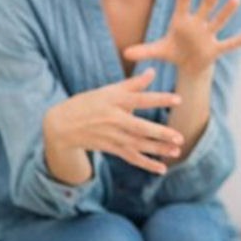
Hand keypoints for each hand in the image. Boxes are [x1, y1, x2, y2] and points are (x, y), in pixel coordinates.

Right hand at [43, 68, 184, 177]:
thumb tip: (153, 71)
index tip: (179, 99)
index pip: (140, 99)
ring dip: (157, 150)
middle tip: (180, 137)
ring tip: (177, 151)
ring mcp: (111, 136)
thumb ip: (133, 83)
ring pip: (137, 145)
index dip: (159, 99)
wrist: (61, 125)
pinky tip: (162, 169)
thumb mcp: (108, 90)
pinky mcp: (110, 148)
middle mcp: (113, 119)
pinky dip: (146, 164)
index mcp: (114, 100)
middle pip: (139, 127)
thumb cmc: (89, 102)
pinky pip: (131, 158)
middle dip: (160, 133)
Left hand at [123, 0, 240, 76]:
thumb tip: (125, 53)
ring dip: (228, 11)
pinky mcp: (216, 48)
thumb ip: (144, 50)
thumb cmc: (174, 52)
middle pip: (206, 6)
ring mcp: (208, 35)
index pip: (183, 3)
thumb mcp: (158, 51)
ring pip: (219, 20)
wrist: (188, 64)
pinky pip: (230, 43)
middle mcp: (198, 24)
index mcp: (182, 21)